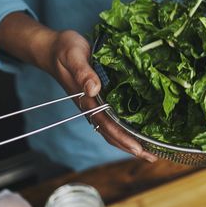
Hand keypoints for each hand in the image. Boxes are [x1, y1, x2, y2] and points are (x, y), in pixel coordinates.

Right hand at [42, 30, 157, 161]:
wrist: (52, 48)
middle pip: (112, 133)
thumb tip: (94, 89)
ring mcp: (95, 104)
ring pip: (114, 129)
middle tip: (153, 158)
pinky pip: (114, 118)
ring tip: (150, 152)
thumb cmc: (63, 50)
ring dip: (130, 141)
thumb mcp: (73, 56)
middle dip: (131, 147)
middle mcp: (92, 106)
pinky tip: (140, 131)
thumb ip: (83, 72)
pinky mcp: (99, 98)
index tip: (138, 149)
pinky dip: (127, 128)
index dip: (123, 138)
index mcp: (86, 100)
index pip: (107, 124)